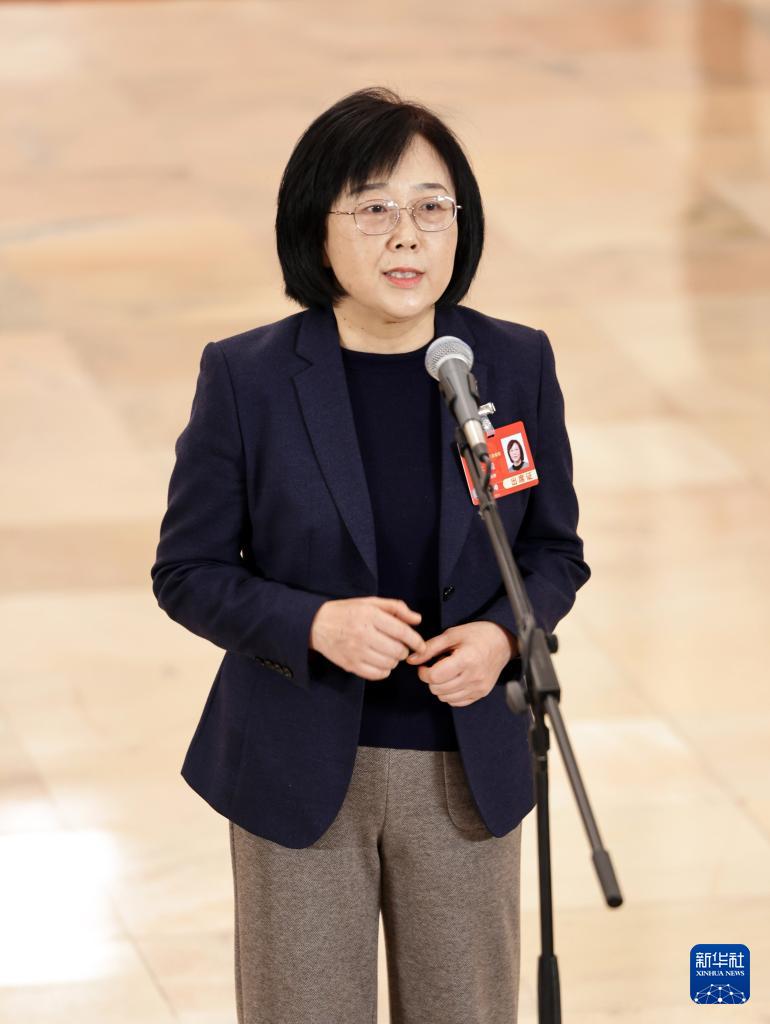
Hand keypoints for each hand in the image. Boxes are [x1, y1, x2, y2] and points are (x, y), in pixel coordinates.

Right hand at [310, 597, 426, 680]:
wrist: (317, 624)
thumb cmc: (346, 612)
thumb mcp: (370, 602)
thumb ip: (396, 608)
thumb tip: (417, 619)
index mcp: (370, 616)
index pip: (403, 632)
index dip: (417, 641)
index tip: (421, 646)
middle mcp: (363, 634)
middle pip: (398, 651)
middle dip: (403, 650)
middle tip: (398, 645)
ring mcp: (356, 652)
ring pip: (389, 664)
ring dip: (393, 660)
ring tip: (387, 652)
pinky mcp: (351, 665)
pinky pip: (377, 674)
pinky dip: (384, 670)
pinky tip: (380, 661)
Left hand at [406, 621, 517, 706]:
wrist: (502, 642)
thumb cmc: (477, 634)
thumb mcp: (451, 635)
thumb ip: (430, 648)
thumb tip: (411, 660)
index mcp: (466, 660)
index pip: (435, 677)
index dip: (424, 672)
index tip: (425, 665)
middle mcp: (474, 677)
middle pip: (438, 689)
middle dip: (431, 679)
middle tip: (437, 665)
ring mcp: (479, 688)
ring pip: (445, 698)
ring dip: (440, 687)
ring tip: (448, 671)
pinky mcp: (481, 694)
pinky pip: (456, 702)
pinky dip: (450, 693)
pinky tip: (455, 679)